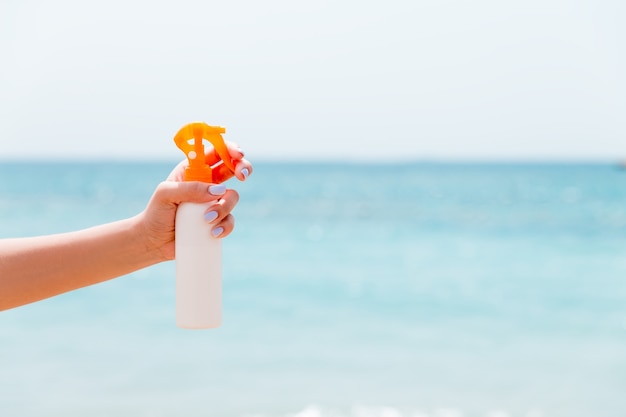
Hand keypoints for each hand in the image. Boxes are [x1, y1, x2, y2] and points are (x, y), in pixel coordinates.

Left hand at [139, 141, 252, 261]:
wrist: (154, 242)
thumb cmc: (156, 213)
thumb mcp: (166, 194)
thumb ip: (190, 188)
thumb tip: (218, 190)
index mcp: (194, 170)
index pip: (215, 153)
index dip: (229, 149)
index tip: (238, 155)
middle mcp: (207, 183)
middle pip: (233, 168)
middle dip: (242, 168)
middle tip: (242, 176)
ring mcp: (213, 202)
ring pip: (233, 196)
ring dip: (225, 207)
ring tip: (207, 219)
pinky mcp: (217, 221)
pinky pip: (230, 220)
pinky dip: (225, 226)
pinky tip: (213, 233)